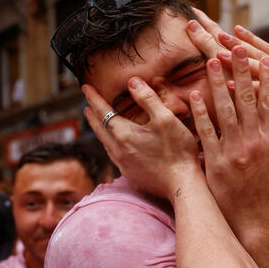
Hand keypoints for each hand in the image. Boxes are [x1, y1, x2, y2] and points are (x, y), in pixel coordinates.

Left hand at [82, 79, 200, 199]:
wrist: (183, 185)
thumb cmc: (178, 151)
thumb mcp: (166, 118)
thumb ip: (148, 98)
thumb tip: (132, 82)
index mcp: (125, 134)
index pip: (103, 111)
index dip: (94, 98)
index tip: (86, 87)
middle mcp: (119, 150)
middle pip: (99, 129)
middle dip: (92, 115)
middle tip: (87, 105)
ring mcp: (123, 165)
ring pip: (105, 144)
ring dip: (100, 131)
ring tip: (99, 123)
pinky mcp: (131, 175)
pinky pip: (115, 156)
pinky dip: (111, 145)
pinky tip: (117, 145)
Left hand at [185, 46, 268, 231]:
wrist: (255, 220)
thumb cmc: (267, 192)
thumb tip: (268, 117)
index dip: (266, 78)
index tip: (263, 58)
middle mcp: (254, 141)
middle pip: (246, 99)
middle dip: (240, 70)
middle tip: (235, 47)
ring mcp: (234, 151)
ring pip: (225, 110)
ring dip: (218, 83)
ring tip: (211, 59)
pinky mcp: (216, 162)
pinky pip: (206, 132)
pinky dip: (200, 112)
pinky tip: (194, 94)